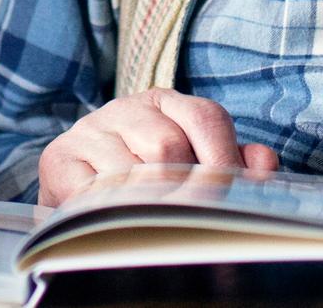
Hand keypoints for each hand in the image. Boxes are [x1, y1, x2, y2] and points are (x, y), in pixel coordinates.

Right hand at [37, 88, 278, 207]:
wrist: (79, 195)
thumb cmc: (146, 182)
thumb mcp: (191, 166)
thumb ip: (231, 162)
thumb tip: (263, 162)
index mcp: (164, 102)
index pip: (205, 116)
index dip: (224, 157)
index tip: (234, 194)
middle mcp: (125, 108)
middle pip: (169, 144)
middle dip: (185, 188)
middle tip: (189, 216)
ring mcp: (90, 130)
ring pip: (132, 170)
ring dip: (147, 204)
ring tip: (150, 219)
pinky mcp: (60, 158)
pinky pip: (94, 191)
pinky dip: (113, 211)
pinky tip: (117, 217)